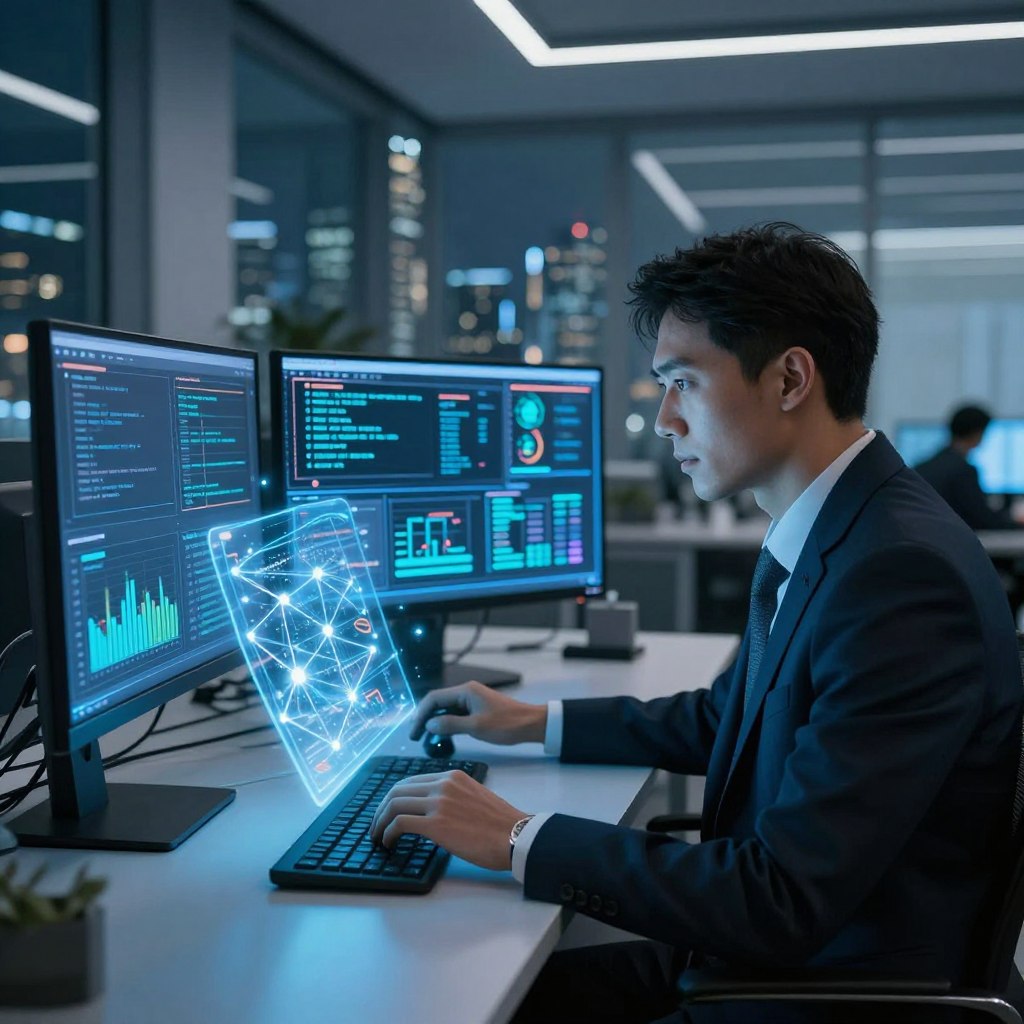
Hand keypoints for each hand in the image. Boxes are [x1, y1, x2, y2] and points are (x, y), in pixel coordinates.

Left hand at [369, 770, 527, 870]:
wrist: (516, 836)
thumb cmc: (499, 825)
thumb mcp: (473, 797)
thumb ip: (452, 797)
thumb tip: (431, 812)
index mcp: (452, 776)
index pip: (411, 781)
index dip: (394, 797)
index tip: (387, 812)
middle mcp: (443, 784)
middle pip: (397, 790)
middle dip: (381, 809)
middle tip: (376, 826)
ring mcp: (439, 802)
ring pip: (394, 804)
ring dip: (380, 822)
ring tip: (378, 837)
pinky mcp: (436, 823)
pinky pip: (399, 823)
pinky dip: (388, 833)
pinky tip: (388, 843)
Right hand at [408, 680, 546, 746]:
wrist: (532, 724)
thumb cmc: (507, 724)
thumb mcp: (476, 727)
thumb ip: (451, 725)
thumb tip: (430, 724)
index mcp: (465, 691)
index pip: (434, 698)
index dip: (420, 715)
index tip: (414, 732)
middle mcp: (466, 693)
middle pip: (438, 703)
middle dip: (425, 719)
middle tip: (416, 737)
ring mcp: (472, 701)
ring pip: (446, 710)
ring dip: (435, 723)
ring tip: (426, 740)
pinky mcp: (477, 710)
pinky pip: (455, 715)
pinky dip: (446, 725)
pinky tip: (442, 737)